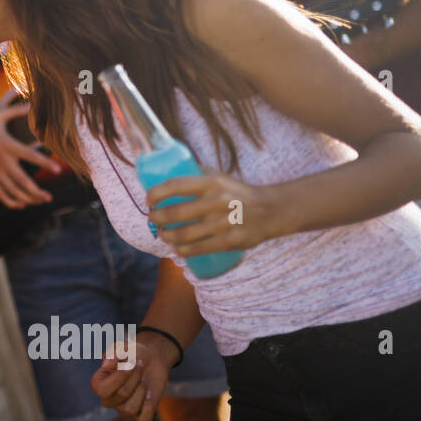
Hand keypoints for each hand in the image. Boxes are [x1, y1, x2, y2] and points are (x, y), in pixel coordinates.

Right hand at [0, 89, 61, 208]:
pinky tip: (22, 204)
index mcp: (8, 146)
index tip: (58, 169)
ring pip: (14, 191)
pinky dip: (12, 202)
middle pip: (23, 181)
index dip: (45, 163)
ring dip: (28, 199)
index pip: (30, 156)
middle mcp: (2, 162)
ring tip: (40, 201)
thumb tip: (32, 102)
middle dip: (37, 192)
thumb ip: (16, 111)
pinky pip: (1, 195)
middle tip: (49, 197)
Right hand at [90, 333, 173, 420]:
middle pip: (121, 395)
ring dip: (141, 390)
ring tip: (143, 380)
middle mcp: (108, 399)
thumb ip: (112, 353)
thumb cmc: (133, 354)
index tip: (130, 362)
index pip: (102, 390)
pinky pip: (143, 420)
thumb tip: (106, 366)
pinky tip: (150, 394)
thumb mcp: (122, 348)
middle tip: (139, 365)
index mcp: (98, 384)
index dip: (119, 377)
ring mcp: (123, 408)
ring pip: (130, 409)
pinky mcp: (140, 414)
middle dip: (135, 377)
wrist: (152, 359)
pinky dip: (149, 407)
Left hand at [146, 170, 284, 255]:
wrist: (271, 210)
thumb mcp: (219, 177)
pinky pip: (198, 249)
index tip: (148, 200)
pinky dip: (183, 250)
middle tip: (153, 219)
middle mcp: (217, 202)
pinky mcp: (229, 241)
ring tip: (163, 234)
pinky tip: (176, 249)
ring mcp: (223, 223)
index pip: (175, 185)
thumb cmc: (237, 192)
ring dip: (166, 236)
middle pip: (174, 213)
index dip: (156, 193)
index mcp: (212, 183)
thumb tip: (165, 170)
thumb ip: (195, 174)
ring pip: (183, 235)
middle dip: (157, 218)